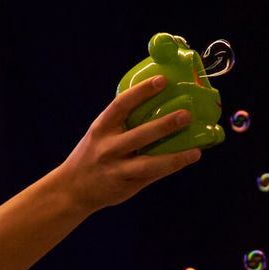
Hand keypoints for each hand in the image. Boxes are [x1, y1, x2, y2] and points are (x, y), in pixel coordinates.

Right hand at [55, 77, 202, 210]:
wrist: (73, 188)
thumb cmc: (94, 154)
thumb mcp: (101, 134)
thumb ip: (122, 123)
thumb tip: (157, 103)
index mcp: (101, 128)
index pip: (122, 105)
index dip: (142, 91)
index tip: (163, 80)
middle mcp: (108, 147)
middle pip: (140, 135)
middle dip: (165, 125)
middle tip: (186, 114)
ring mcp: (117, 168)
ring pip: (150, 163)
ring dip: (175, 156)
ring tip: (196, 150)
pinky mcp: (126, 185)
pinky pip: (153, 175)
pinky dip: (172, 166)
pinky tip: (189, 158)